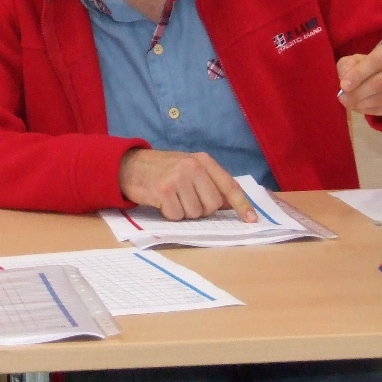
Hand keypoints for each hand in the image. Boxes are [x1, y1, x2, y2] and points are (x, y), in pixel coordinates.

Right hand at [118, 149, 257, 221]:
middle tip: (186, 198)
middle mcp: (193, 167)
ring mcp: (178, 178)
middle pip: (212, 205)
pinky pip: (177, 216)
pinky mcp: (163, 191)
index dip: (242, 205)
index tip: (251, 220)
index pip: (229, 185)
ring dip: (184, 212)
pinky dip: (170, 214)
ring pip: (195, 213)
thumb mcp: (188, 167)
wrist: (129, 165)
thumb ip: (210, 182)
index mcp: (203, 160)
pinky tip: (162, 202)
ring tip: (172, 198)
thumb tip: (232, 205)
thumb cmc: (163, 169)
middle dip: (201, 208)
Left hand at [336, 38, 381, 122]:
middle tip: (343, 98)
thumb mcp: (362, 59)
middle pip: (381, 82)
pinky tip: (359, 108)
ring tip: (349, 103)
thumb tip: (344, 77)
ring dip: (362, 103)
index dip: (358, 74)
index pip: (376, 61)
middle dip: (358, 92)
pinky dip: (369, 110)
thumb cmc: (378, 67)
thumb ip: (349, 64)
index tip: (343, 85)